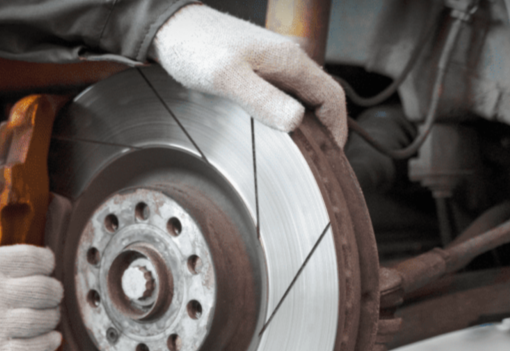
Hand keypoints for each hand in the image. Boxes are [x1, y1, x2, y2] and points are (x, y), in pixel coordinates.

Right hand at [0, 167, 61, 350]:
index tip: (40, 262)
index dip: (45, 259)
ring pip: (43, 319)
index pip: (37, 257)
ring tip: (45, 311)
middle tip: (45, 288)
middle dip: (52, 287)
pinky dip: (45, 344)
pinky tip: (48, 337)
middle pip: (47, 289)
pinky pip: (30, 350)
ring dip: (50, 315)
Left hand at [149, 3, 346, 146]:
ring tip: (297, 154)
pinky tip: (273, 133)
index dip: (337, 130)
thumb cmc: (194, 47)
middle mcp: (287, 60)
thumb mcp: (226, 78)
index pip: (333, 97)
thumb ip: (261, 99)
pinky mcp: (258, 70)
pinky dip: (287, 117)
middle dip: (325, 132)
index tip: (330, 157)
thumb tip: (296, 121)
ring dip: (306, 126)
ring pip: (303, 99)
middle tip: (314, 163)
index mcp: (290, 61)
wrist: (171, 28)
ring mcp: (273, 65)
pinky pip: (284, 96)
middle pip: (321, 100)